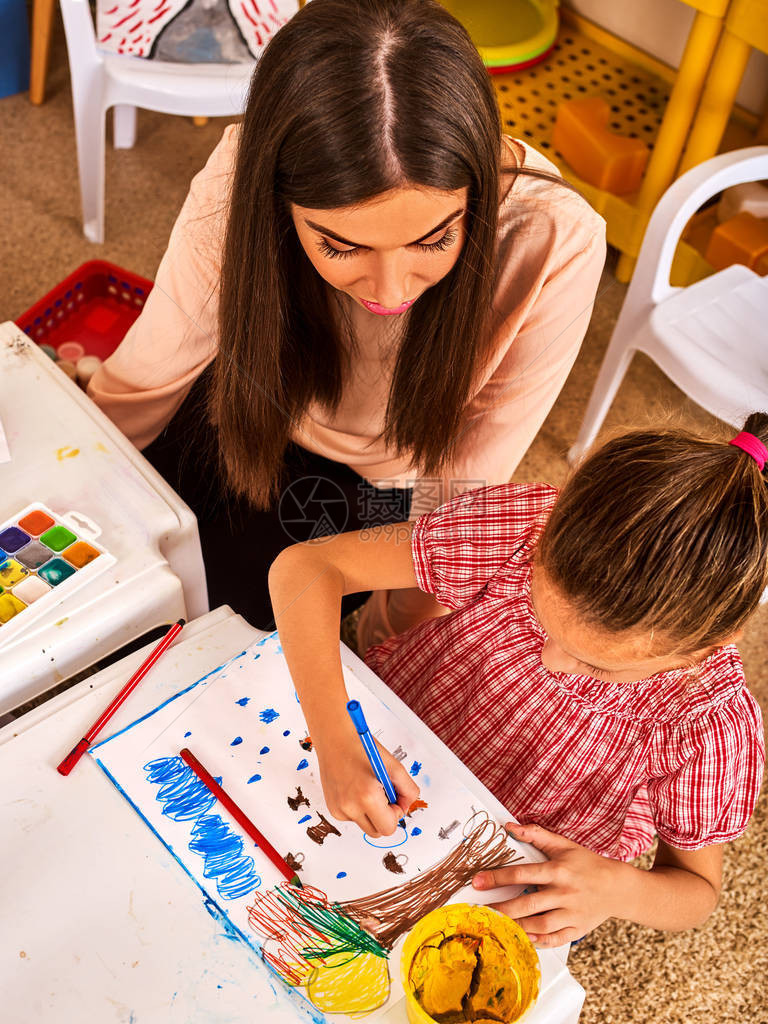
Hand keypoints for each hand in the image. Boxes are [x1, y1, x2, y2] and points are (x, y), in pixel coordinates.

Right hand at [315, 728, 419, 836]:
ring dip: (372, 813)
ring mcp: (338, 809)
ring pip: (365, 825)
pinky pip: (353, 817)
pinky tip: (356, 788)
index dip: (396, 814)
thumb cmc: (362, 747)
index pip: (389, 828)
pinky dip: (359, 807)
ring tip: (368, 787)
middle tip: (384, 793)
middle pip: (377, 832)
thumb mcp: (394, 766)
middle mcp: (349, 807)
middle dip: (385, 816)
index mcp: (367, 797)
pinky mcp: (332, 808)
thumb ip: (408, 790)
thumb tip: (407, 805)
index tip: (393, 797)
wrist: (334, 737)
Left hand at [472, 822, 623, 945]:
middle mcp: (564, 893)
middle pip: (528, 904)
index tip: (477, 881)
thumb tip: (510, 826)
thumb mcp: (563, 844)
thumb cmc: (587, 863)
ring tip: (496, 925)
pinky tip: (522, 938)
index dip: (497, 877)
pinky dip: (537, 942)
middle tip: (481, 912)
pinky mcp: (576, 930)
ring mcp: (571, 914)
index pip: (522, 873)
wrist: (618, 887)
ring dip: (516, 927)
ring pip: (539, 925)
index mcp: (557, 870)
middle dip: (501, 908)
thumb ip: (536, 834)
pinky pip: (554, 940)